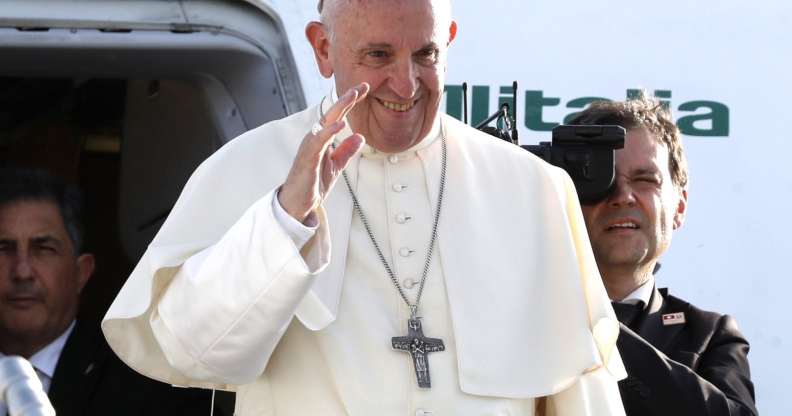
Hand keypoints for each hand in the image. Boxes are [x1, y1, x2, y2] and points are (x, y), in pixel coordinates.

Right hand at [279, 83, 369, 222]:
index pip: (338, 116)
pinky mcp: (308, 158)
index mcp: (323, 139)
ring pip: (325, 122)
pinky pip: (319, 141)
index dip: (351, 102)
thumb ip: (346, 151)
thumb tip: (360, 136)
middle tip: (362, 86)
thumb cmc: (313, 183)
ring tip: (352, 96)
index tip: (364, 89)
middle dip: (347, 99)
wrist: (299, 203)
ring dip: (339, 108)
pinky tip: (340, 123)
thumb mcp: (336, 166)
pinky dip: (329, 131)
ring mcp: (310, 147)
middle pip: (332, 113)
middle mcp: (315, 139)